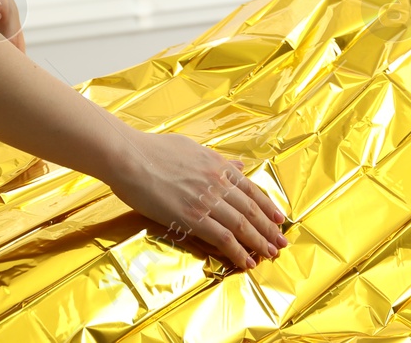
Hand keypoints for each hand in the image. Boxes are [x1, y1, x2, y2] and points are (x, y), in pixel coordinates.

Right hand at [105, 128, 287, 270]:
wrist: (129, 156)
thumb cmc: (154, 149)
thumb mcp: (192, 147)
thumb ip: (217, 159)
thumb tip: (238, 165)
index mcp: (218, 165)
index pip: (251, 189)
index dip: (267, 207)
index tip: (279, 219)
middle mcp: (217, 183)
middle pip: (251, 210)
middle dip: (269, 229)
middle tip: (281, 244)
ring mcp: (206, 201)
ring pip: (242, 226)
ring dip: (259, 243)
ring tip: (269, 255)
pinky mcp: (191, 217)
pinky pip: (222, 238)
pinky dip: (237, 251)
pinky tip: (245, 262)